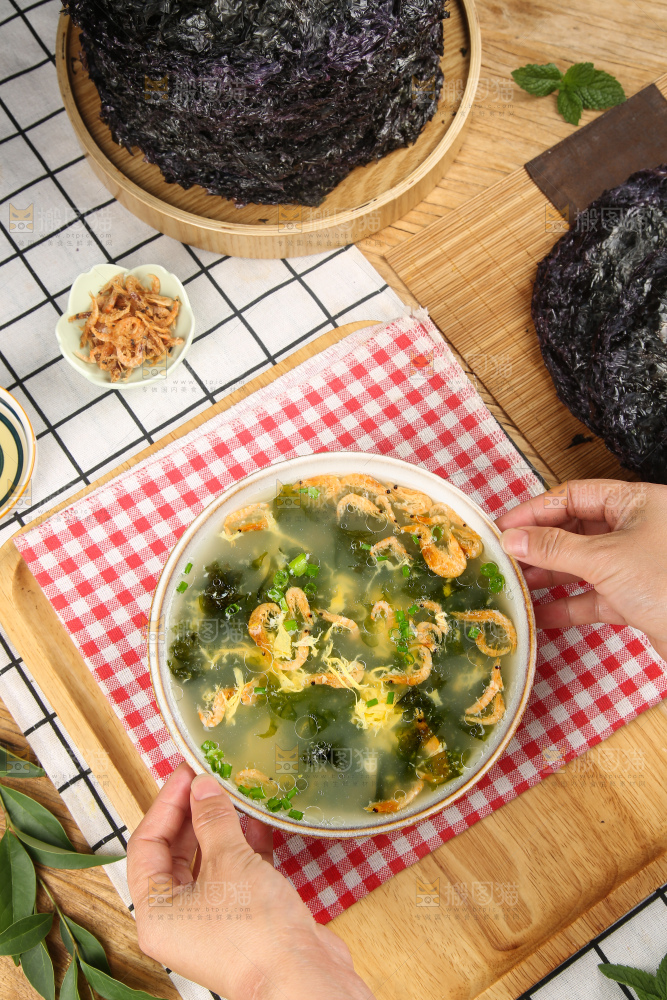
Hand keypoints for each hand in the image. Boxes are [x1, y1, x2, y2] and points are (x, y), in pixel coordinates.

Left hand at [127, 763, 369, 999]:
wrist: (302, 978)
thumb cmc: (253, 928)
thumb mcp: (228, 861)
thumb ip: (213, 818)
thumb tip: (203, 785)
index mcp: (155, 912)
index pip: (146, 845)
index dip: (166, 804)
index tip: (187, 773)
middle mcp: (177, 919)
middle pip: (174, 854)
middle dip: (193, 813)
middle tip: (209, 779)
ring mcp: (211, 921)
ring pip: (207, 863)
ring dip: (221, 827)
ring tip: (235, 793)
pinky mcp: (243, 920)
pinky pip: (235, 875)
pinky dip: (244, 847)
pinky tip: (258, 822)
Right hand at [496, 479, 666, 661]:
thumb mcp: (604, 559)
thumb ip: (554, 547)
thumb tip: (513, 538)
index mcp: (636, 503)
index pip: (573, 495)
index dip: (535, 510)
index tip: (502, 527)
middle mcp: (637, 529)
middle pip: (575, 529)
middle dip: (538, 545)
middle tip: (503, 558)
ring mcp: (636, 564)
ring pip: (581, 564)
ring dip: (548, 575)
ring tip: (514, 585)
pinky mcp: (636, 598)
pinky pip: (593, 596)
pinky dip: (567, 605)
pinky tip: (541, 614)